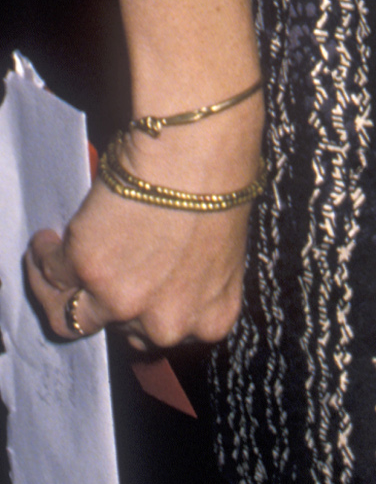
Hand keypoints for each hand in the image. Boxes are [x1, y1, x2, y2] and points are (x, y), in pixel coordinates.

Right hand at [27, 166, 253, 351]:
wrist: (199, 149)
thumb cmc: (220, 182)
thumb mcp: (221, 250)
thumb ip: (193, 279)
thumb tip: (160, 274)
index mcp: (210, 318)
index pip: (165, 335)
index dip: (144, 312)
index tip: (130, 293)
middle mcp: (166, 323)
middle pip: (121, 329)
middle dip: (108, 302)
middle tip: (93, 276)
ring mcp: (122, 301)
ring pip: (71, 317)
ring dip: (58, 292)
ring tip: (56, 259)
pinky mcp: (85, 270)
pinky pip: (53, 274)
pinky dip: (45, 257)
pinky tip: (49, 241)